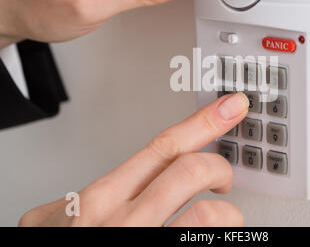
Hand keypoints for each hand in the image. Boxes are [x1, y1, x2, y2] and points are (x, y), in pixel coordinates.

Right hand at [18, 93, 248, 226]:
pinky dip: (220, 237)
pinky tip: (213, 236)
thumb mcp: (47, 224)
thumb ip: (73, 202)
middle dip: (219, 168)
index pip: (163, 146)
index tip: (230, 107)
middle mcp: (127, 220)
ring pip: (208, 214)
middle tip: (223, 178)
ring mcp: (147, 242)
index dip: (203, 122)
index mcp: (102, 199)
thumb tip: (82, 194)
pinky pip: (204, 244)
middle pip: (191, 170)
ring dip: (228, 213)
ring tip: (225, 216)